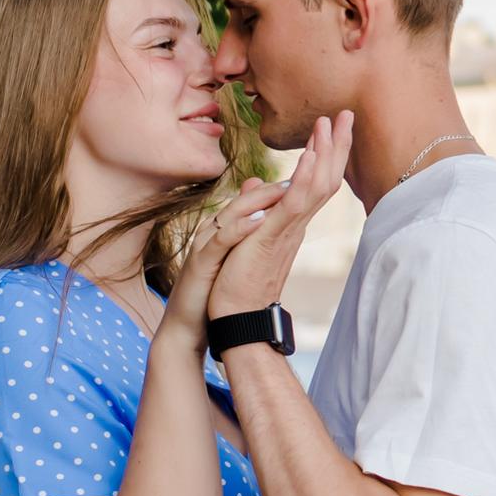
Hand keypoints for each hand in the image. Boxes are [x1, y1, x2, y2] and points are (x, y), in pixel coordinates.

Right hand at [157, 176, 287, 354]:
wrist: (188, 325)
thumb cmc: (214, 291)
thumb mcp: (236, 262)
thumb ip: (250, 239)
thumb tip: (268, 220)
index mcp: (226, 229)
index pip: (254, 201)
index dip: (279, 188)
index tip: (307, 178)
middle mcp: (214, 230)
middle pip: (244, 200)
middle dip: (274, 185)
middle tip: (301, 170)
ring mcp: (205, 244)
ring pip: (231, 213)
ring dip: (258, 200)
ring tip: (285, 188)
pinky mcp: (200, 262)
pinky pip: (220, 240)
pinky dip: (240, 229)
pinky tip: (260, 221)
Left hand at [208, 112, 354, 321]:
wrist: (235, 316)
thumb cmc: (237, 281)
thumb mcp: (244, 235)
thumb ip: (252, 207)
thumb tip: (253, 184)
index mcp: (291, 223)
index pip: (315, 182)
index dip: (326, 153)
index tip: (333, 126)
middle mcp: (297, 224)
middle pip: (326, 178)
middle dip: (336, 145)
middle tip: (345, 114)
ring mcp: (289, 230)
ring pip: (317, 186)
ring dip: (324, 153)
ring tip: (329, 123)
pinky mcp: (273, 237)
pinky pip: (295, 204)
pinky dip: (304, 177)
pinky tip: (310, 155)